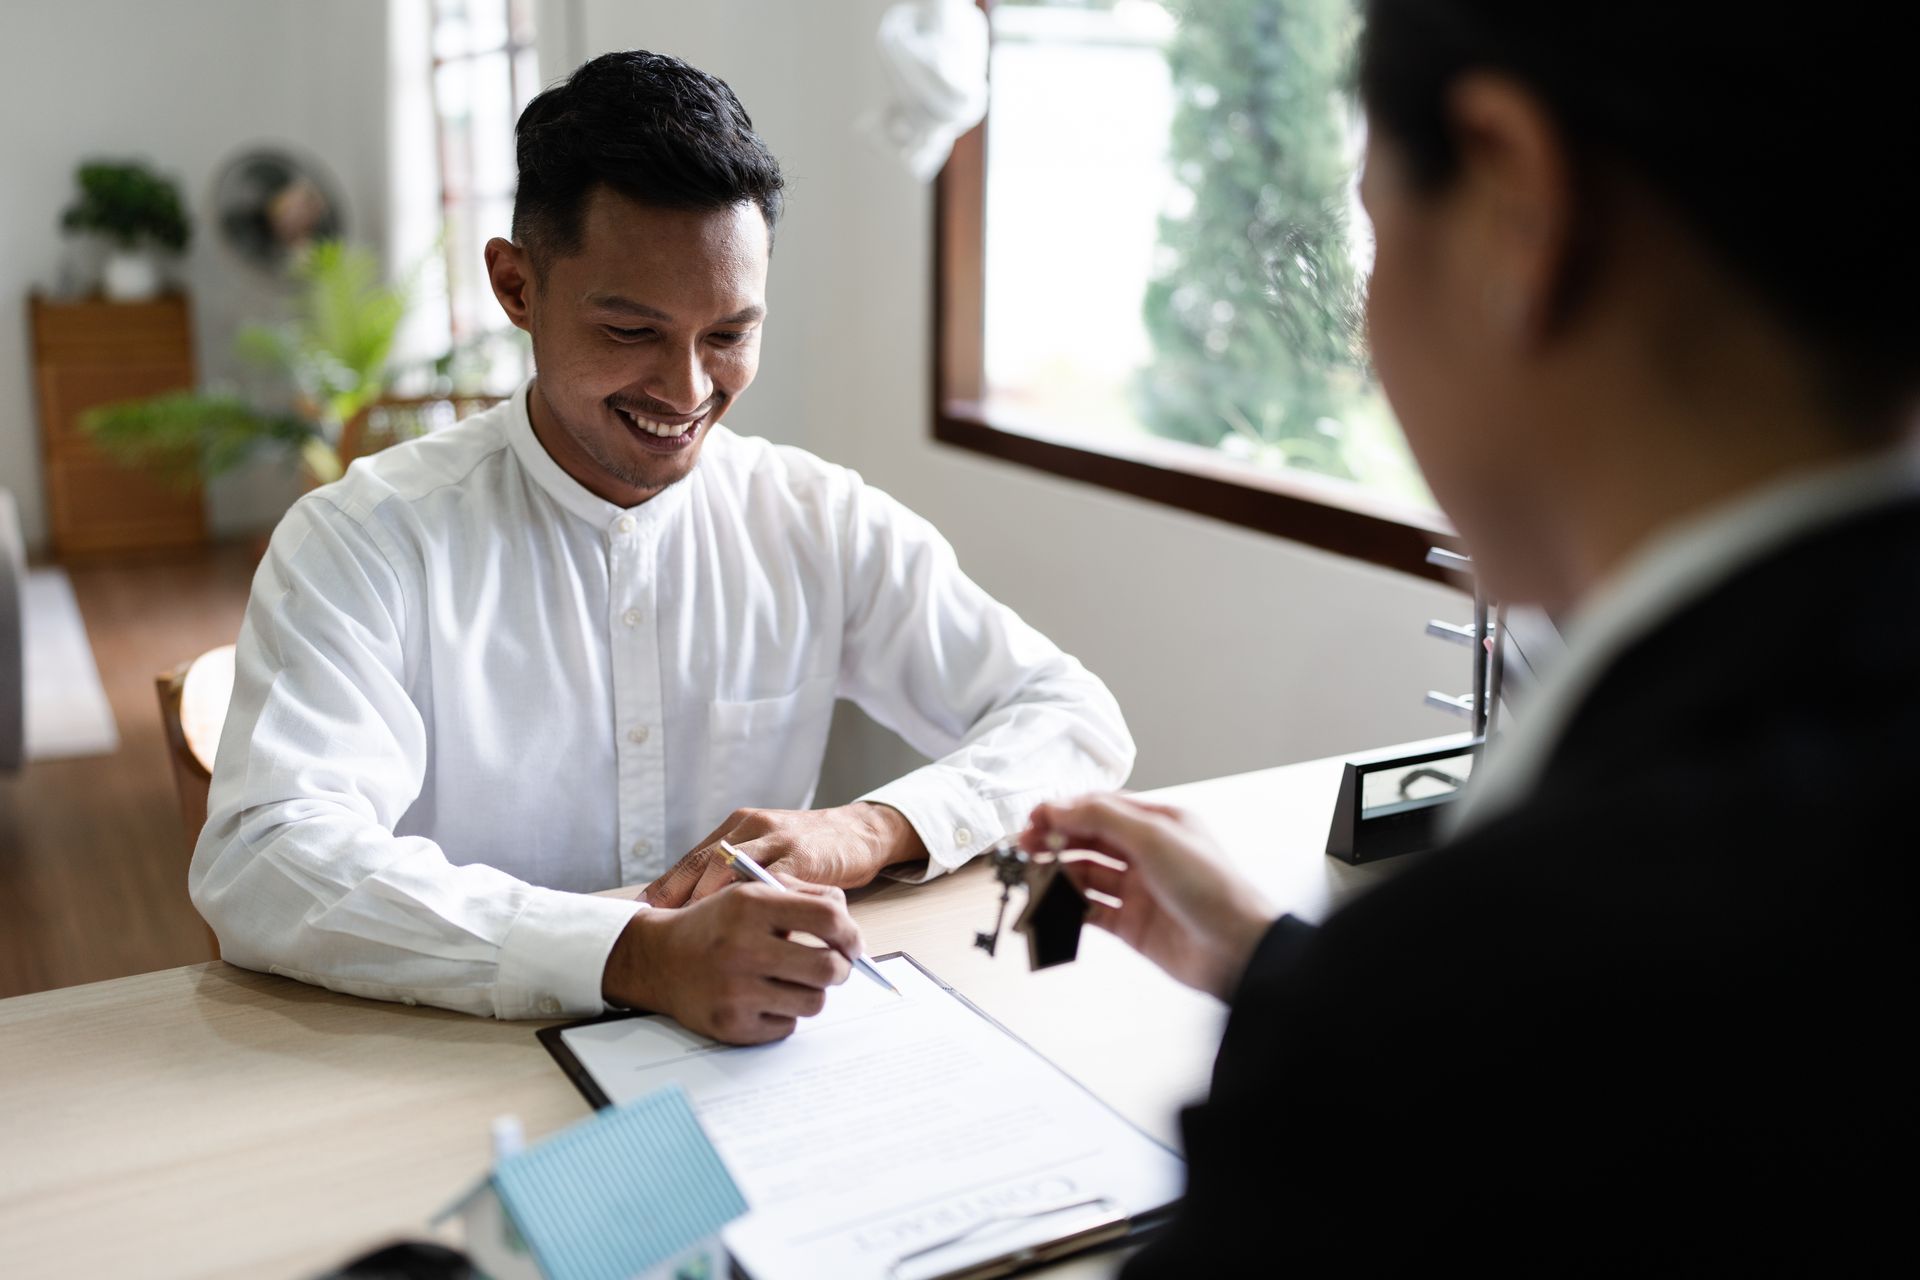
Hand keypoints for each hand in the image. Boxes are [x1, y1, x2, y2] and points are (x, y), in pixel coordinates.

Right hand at [602, 880, 858, 1043]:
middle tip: (834, 967)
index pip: (828, 918)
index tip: (852, 943)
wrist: (658, 959)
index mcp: (752, 906)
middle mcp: (742, 947)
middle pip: (828, 968)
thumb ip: (804, 897)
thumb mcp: (752, 894)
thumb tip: (849, 923)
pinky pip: (787, 1026)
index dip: (851, 933)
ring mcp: (736, 990)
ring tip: (793, 981)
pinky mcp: (732, 1024)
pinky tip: (764, 998)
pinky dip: (785, 1014)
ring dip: (812, 993)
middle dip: (841, 969)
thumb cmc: (716, 925)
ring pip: (813, 1002)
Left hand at [643, 803, 925, 906]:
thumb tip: (696, 908)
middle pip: (706, 862)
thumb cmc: (811, 850)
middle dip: (679, 894)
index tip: (639, 910)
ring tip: (693, 928)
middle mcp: (753, 829)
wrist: (860, 833)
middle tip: (658, 924)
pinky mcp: (805, 856)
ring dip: (711, 899)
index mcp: (739, 828)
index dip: (666, 884)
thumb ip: (739, 872)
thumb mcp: (768, 853)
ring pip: (735, 868)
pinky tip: (744, 927)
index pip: (694, 857)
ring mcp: (778, 840)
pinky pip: (775, 883)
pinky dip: (757, 905)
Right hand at [1022, 794, 1274, 1001]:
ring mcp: (1138, 889)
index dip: (1066, 810)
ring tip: (1032, 875)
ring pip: (1086, 875)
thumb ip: (1102, 818)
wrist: (1236, 949)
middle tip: (1024, 845)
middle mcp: (1147, 854)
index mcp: (1159, 823)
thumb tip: (1058, 807)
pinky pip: (1090, 910)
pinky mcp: (1131, 924)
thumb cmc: (1211, 887)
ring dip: (1057, 873)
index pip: (1101, 808)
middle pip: (1089, 839)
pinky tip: (1050, 904)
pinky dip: (1067, 907)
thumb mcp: (1154, 837)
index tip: (1034, 817)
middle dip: (1055, 840)